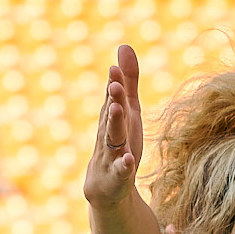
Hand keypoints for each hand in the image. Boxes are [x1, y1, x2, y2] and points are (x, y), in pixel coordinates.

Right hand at [84, 44, 144, 210]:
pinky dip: (123, 166)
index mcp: (113, 118)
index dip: (115, 84)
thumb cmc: (119, 143)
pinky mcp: (117, 177)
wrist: (106, 188)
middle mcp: (109, 134)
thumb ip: (128, 80)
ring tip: (118, 110)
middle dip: (113, 99)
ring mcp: (111, 155)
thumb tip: (124, 45)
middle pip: (111, 114)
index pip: (113, 99)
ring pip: (113, 139)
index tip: (115, 68)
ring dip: (114, 124)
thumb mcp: (127, 110)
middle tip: (115, 84)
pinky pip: (121, 171)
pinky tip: (128, 161)